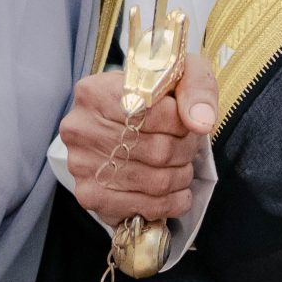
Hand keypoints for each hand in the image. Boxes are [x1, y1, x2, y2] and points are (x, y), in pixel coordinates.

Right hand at [57, 50, 216, 230]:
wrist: (118, 120)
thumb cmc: (150, 97)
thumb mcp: (176, 74)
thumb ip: (195, 88)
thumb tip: (201, 122)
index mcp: (96, 92)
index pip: (155, 111)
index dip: (181, 122)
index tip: (184, 122)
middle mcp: (81, 128)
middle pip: (158, 151)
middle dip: (185, 152)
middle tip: (188, 147)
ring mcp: (82, 165)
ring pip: (156, 182)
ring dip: (181, 178)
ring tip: (181, 166)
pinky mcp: (90, 196)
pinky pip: (145, 208)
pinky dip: (171, 203)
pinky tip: (174, 191)